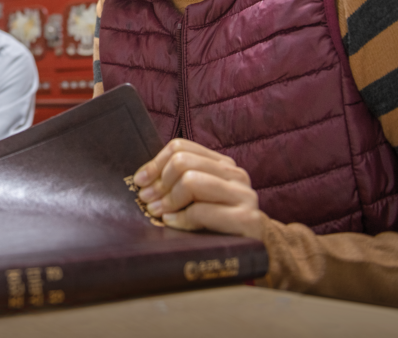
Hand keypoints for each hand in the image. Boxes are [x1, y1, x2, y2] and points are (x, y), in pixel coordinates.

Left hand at [133, 138, 263, 239]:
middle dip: (159, 183)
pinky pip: (201, 211)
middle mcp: (235, 174)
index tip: (139, 181)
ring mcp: (243, 195)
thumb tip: (142, 179)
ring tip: (159, 213)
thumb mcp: (200, 197)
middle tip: (147, 201)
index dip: (154, 163)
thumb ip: (179, 182)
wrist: (258, 250)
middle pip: (183, 162)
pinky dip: (181, 219)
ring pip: (191, 181)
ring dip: (169, 200)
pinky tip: (173, 223)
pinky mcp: (246, 219)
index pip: (180, 147)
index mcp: (221, 164)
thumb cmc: (219, 223)